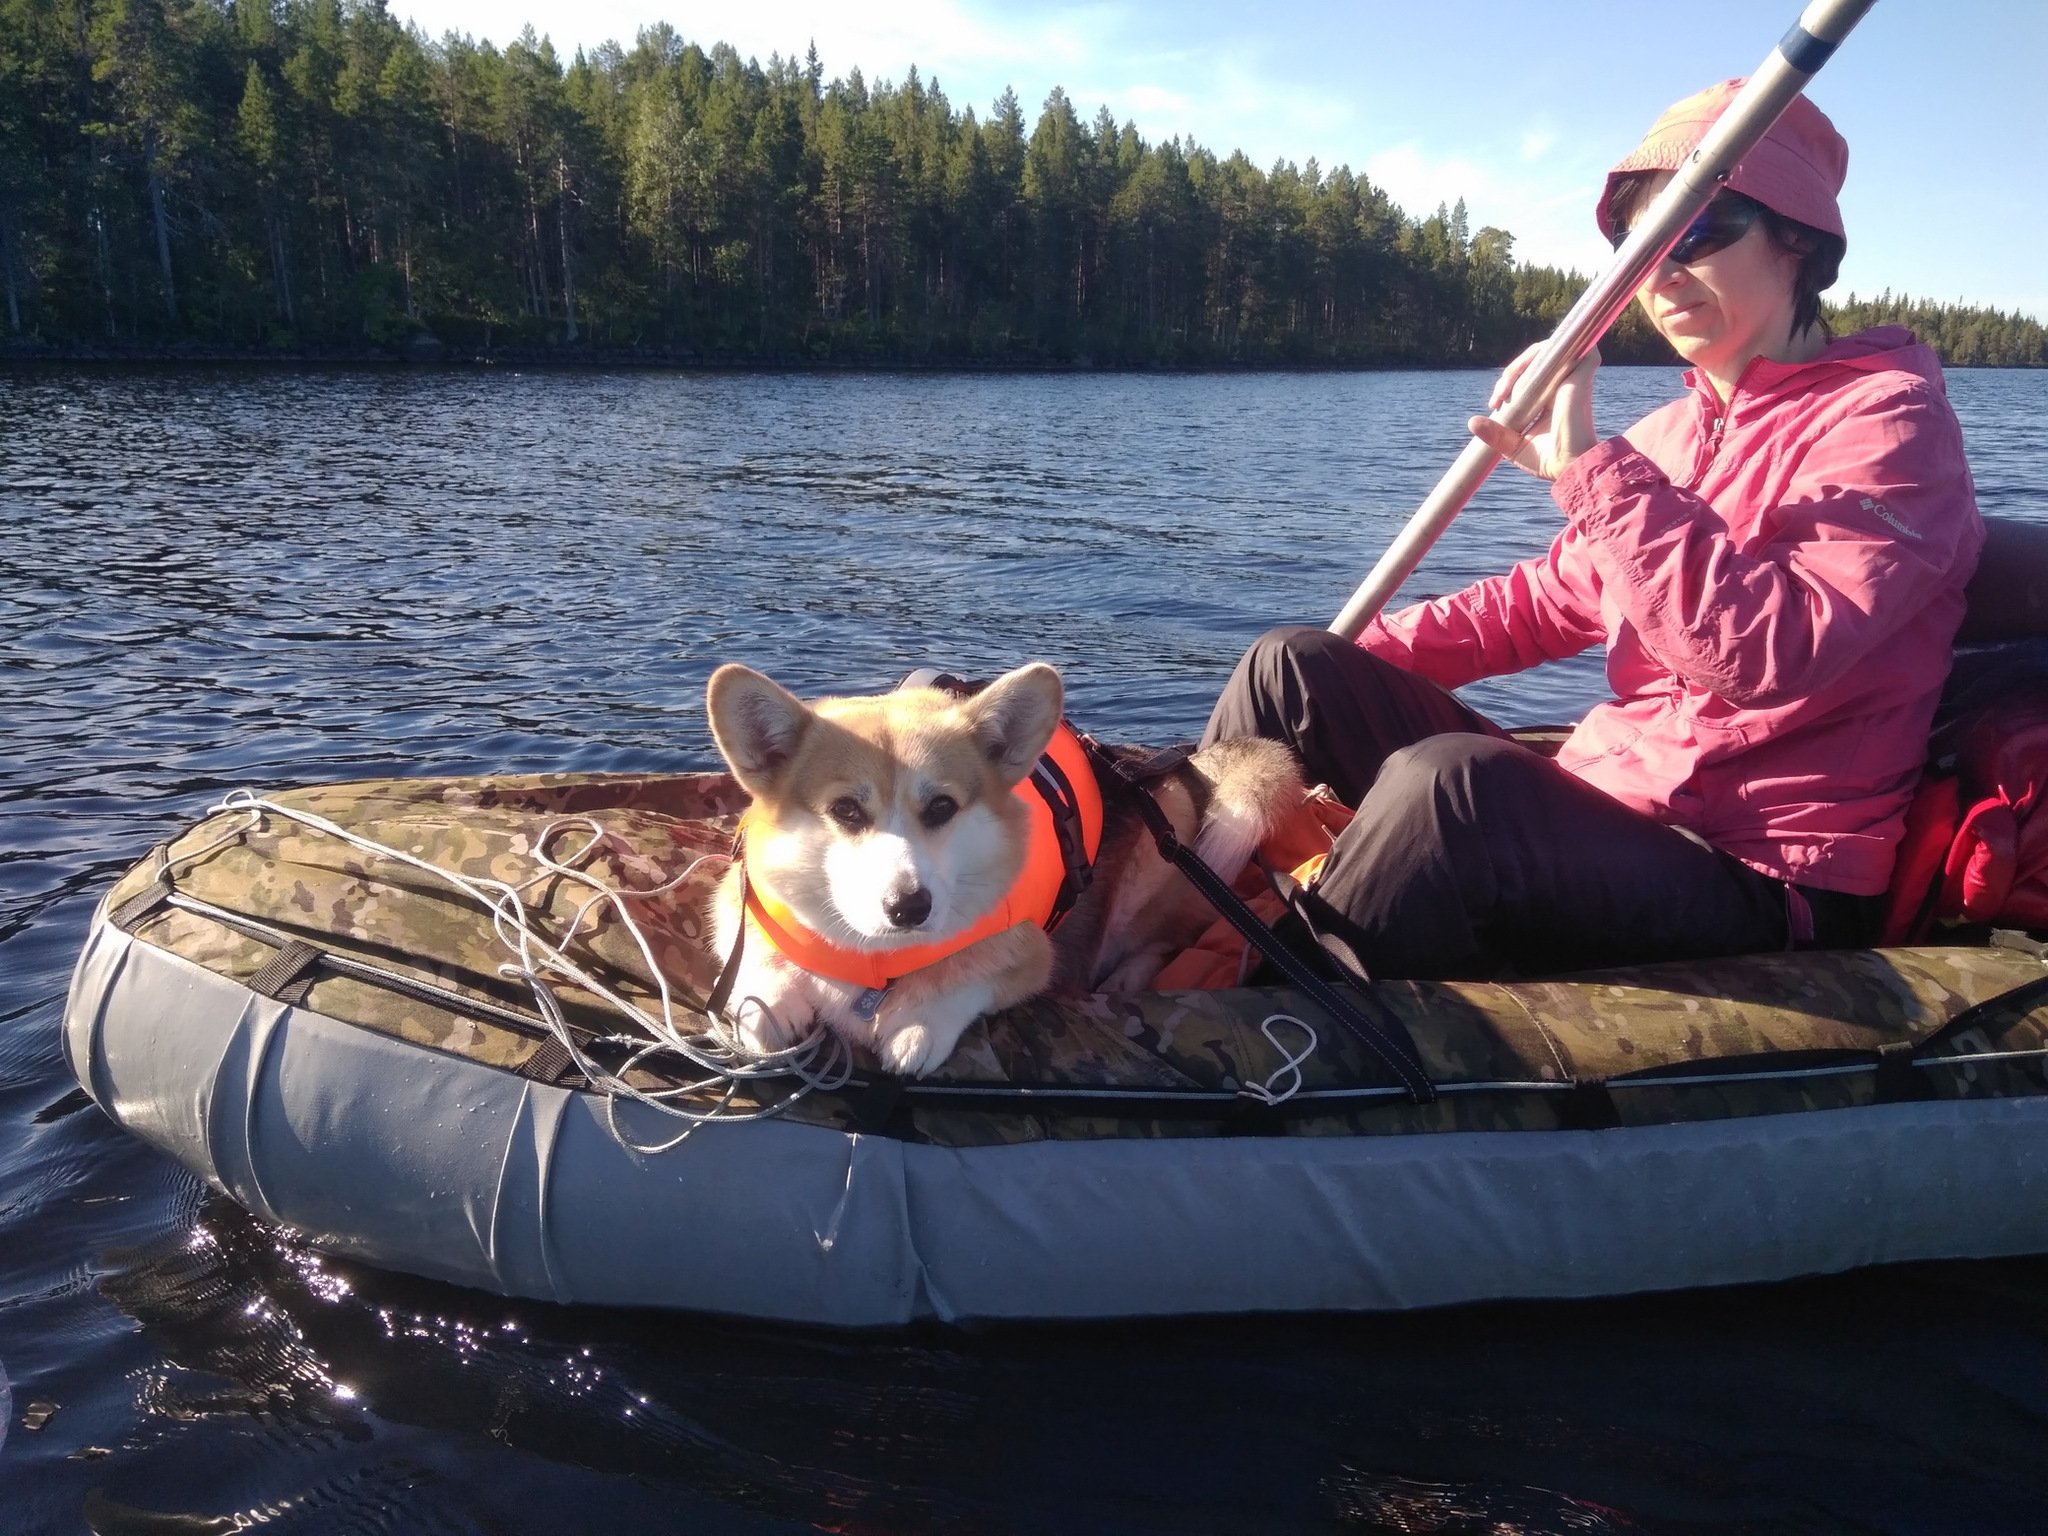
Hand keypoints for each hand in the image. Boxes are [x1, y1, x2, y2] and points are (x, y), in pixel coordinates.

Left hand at [1468, 342, 1600, 480]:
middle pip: (1535, 360)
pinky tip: (1527, 369)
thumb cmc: (1546, 460)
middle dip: (1511, 372)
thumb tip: (1472, 422)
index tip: (1494, 403)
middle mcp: (1562, 385)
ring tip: (1506, 387)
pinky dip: (1546, 349)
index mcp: (1550, 398)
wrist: (1569, 466)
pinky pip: (1568, 346)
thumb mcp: (1512, 446)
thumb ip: (1494, 433)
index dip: (1509, 382)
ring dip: (1522, 361)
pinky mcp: (1581, 374)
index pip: (1528, 376)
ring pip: (1546, 350)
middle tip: (1499, 395)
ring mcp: (1573, 377)